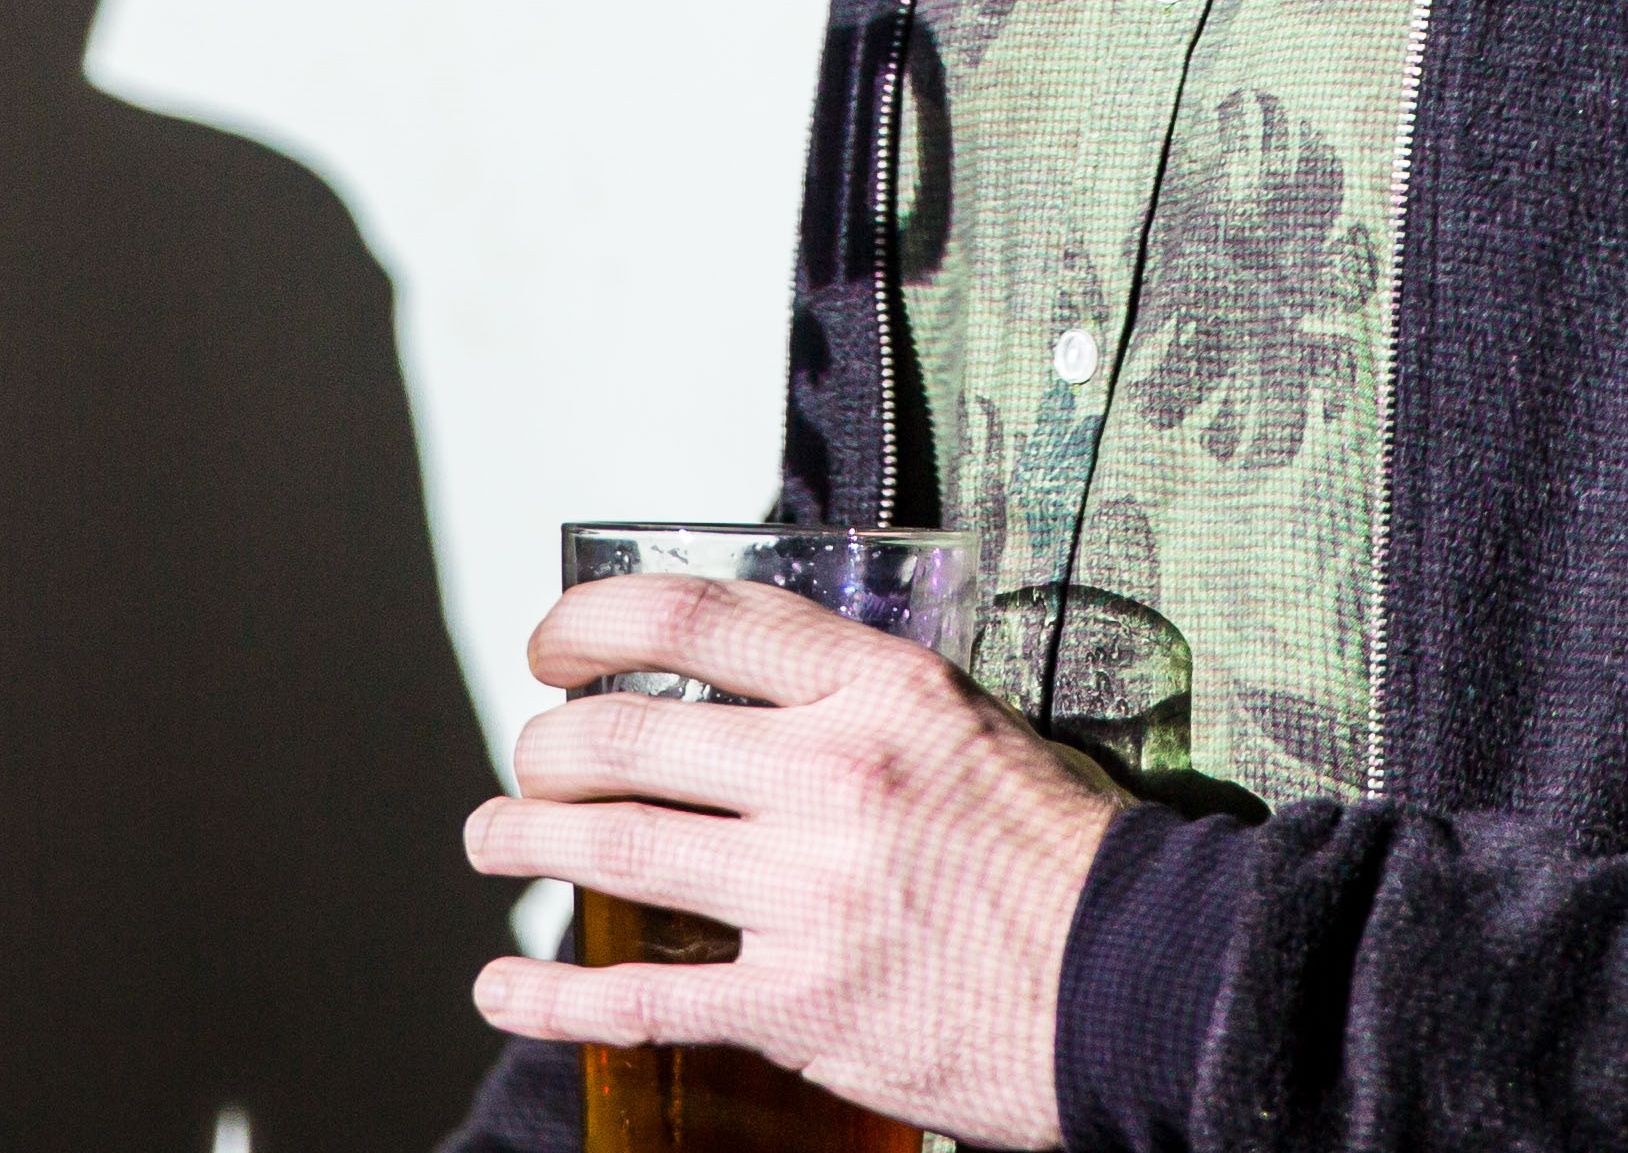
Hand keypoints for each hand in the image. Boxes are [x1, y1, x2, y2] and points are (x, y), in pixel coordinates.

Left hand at [466, 572, 1129, 1150]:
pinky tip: (505, 986)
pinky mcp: (800, 1005)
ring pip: (613, 851)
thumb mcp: (964, 724)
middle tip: (529, 764)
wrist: (1133, 981)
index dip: (590, 623)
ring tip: (493, 838)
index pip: (694, 621)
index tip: (551, 645)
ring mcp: (810, 897)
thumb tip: (747, 690)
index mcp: (877, 691)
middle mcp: (833, 779)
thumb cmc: (1057, 852)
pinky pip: (641, 999)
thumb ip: (854, 700)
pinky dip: (553, 993)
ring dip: (525, 842)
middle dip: (544, 749)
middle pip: (625, 740)